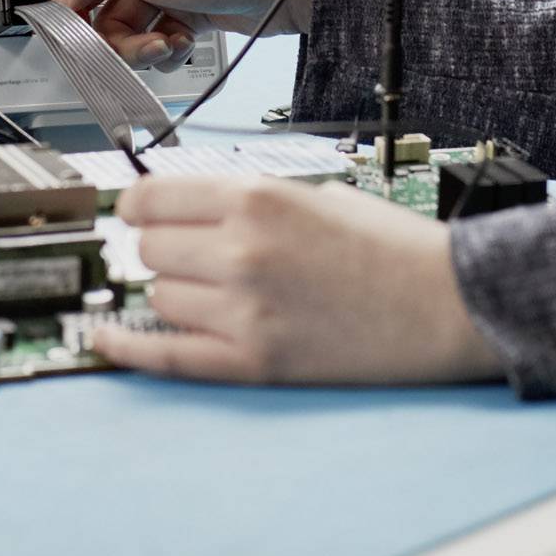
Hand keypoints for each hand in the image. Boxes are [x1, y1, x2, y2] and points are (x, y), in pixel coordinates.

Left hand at [95, 175, 502, 385]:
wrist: (448, 304)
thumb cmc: (392, 248)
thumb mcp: (317, 193)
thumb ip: (250, 200)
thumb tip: (189, 209)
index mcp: (259, 199)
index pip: (153, 197)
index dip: (138, 204)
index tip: (137, 211)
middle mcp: (243, 251)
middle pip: (151, 248)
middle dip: (164, 249)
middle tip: (188, 254)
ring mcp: (245, 311)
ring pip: (159, 297)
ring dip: (175, 292)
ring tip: (215, 291)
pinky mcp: (255, 362)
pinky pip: (169, 355)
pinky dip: (130, 348)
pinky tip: (107, 339)